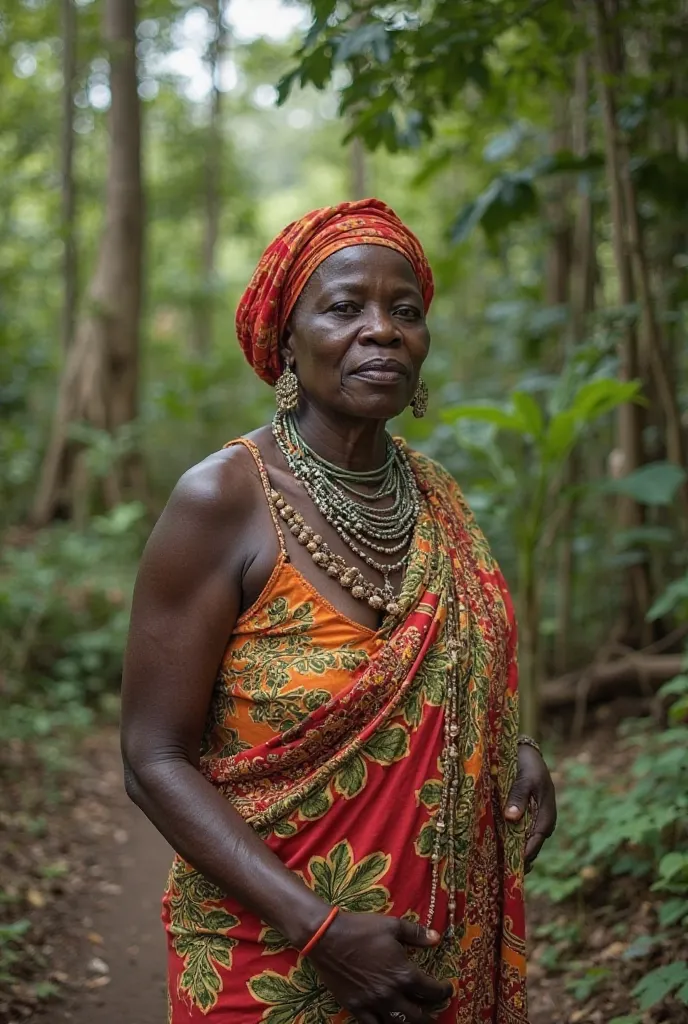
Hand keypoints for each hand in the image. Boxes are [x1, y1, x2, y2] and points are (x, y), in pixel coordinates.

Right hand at [309, 912, 452, 1023]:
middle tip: (436, 1012)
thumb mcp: (392, 926)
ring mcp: (373, 1004)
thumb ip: (417, 934)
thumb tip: (437, 939)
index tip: (447, 989)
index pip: (431, 991)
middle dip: (431, 1016)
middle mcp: (391, 994)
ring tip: (416, 1021)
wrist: (327, 937)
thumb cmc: (361, 929)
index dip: (443, 992)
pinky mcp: (356, 1008)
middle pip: (418, 1016)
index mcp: (403, 974)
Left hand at [504, 743, 556, 871]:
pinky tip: (494, 851)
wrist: (525, 752)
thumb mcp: (525, 778)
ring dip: (511, 853)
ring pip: (523, 842)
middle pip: (530, 846)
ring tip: (496, 868)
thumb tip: (512, 819)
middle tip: (501, 873)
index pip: (536, 840)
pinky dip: (508, 842)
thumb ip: (518, 797)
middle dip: (517, 859)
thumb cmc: (527, 764)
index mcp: (547, 815)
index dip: (525, 854)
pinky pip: (516, 834)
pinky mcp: (523, 818)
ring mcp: (533, 821)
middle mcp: (541, 822)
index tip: (513, 865)